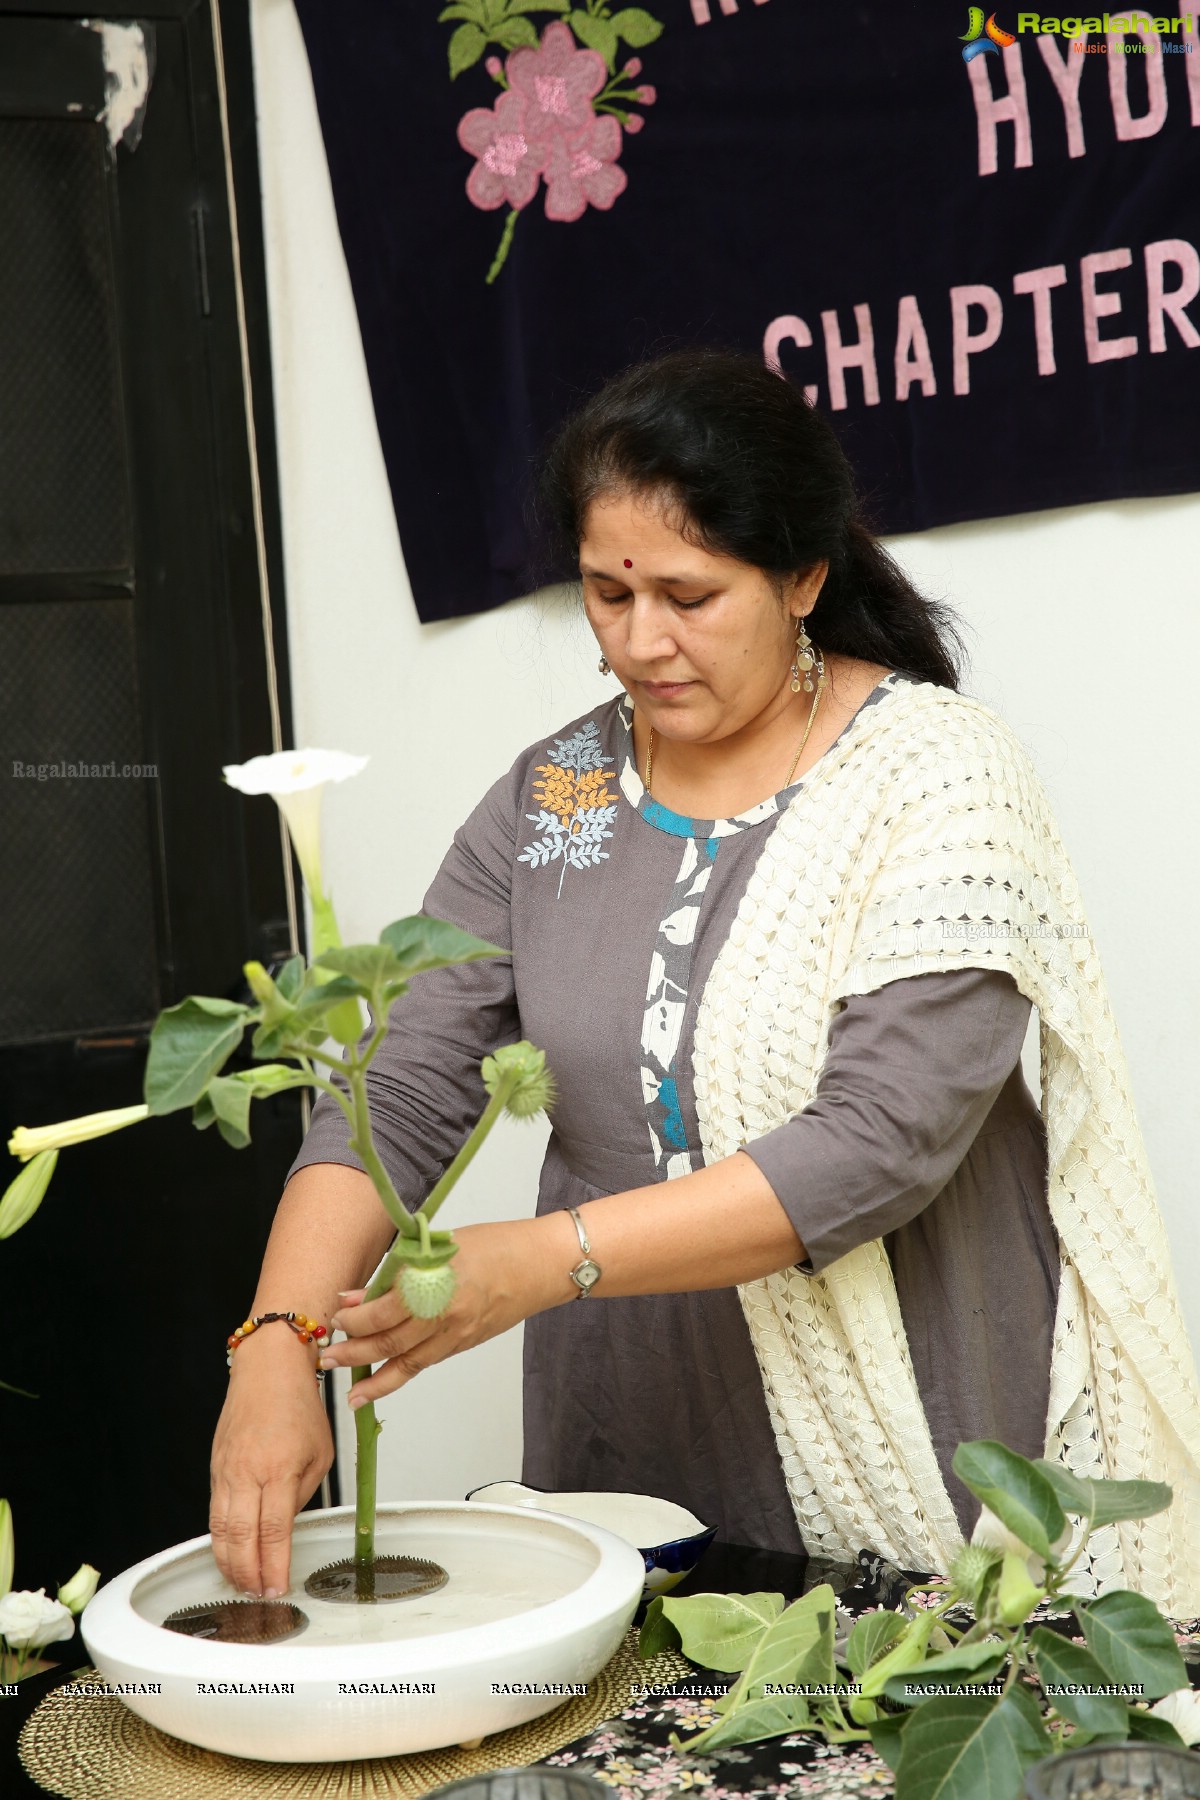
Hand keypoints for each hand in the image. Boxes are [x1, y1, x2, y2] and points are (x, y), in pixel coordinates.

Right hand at [209, 1331, 332, 1596]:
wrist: (267, 1368)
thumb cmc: (297, 1404)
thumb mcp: (320, 1452)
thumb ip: (303, 1493)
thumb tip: (286, 1528)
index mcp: (279, 1468)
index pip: (274, 1531)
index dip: (274, 1566)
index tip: (278, 1588)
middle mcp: (247, 1472)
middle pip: (240, 1538)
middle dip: (247, 1574)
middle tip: (257, 1595)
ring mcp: (226, 1471)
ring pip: (219, 1530)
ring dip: (229, 1564)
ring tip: (241, 1584)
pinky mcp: (215, 1468)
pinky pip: (214, 1512)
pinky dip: (219, 1540)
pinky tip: (229, 1554)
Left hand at [320, 1217, 571, 1408]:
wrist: (541, 1265)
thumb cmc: (496, 1244)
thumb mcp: (443, 1246)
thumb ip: (403, 1270)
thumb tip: (364, 1292)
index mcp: (439, 1284)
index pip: (386, 1310)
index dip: (356, 1317)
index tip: (337, 1314)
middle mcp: (446, 1316)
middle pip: (390, 1344)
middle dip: (354, 1354)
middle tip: (326, 1358)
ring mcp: (456, 1335)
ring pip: (406, 1365)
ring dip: (373, 1379)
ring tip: (348, 1391)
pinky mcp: (463, 1345)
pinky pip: (425, 1364)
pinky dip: (399, 1376)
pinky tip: (380, 1383)